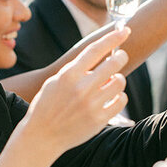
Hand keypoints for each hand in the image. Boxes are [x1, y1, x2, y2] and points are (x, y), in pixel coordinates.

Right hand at [24, 27, 129, 155]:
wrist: (41, 136)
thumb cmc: (47, 105)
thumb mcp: (56, 82)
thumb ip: (77, 70)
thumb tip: (103, 58)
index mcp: (68, 75)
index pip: (96, 49)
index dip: (113, 37)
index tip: (125, 30)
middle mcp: (81, 88)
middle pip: (114, 63)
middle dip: (121, 57)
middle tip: (121, 57)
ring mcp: (91, 105)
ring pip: (120, 82)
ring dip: (118, 79)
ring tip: (109, 83)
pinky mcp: (99, 119)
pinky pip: (121, 101)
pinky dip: (119, 97)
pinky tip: (111, 98)